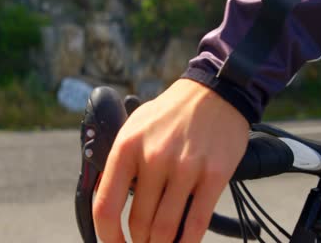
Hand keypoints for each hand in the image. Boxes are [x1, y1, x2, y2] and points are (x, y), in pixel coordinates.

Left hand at [93, 79, 249, 242]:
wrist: (214, 92)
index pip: (105, 206)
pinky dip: (187, 242)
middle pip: (139, 223)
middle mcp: (154, 158)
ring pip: (166, 229)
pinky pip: (196, 223)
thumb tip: (107, 197)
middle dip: (139, 242)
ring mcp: (186, 168)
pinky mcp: (214, 175)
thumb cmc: (171, 113)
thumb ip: (120, 161)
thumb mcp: (135, 126)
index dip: (107, 236)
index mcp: (127, 146)